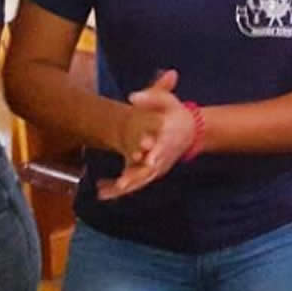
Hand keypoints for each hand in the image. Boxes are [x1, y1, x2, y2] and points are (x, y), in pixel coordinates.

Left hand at [98, 70, 196, 200]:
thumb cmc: (175, 113)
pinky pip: (135, 183)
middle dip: (136, 178)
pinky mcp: (151, 172)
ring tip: (104, 193)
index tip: (146, 159)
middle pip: (151, 170)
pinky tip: (101, 191)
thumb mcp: (167, 101)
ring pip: (141, 180)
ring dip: (124, 187)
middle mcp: (164, 156)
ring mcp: (158, 166)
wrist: (190, 131)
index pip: (162, 147)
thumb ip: (151, 97)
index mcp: (169, 138)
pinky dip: (119, 189)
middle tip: (121, 184)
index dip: (154, 153)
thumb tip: (132, 97)